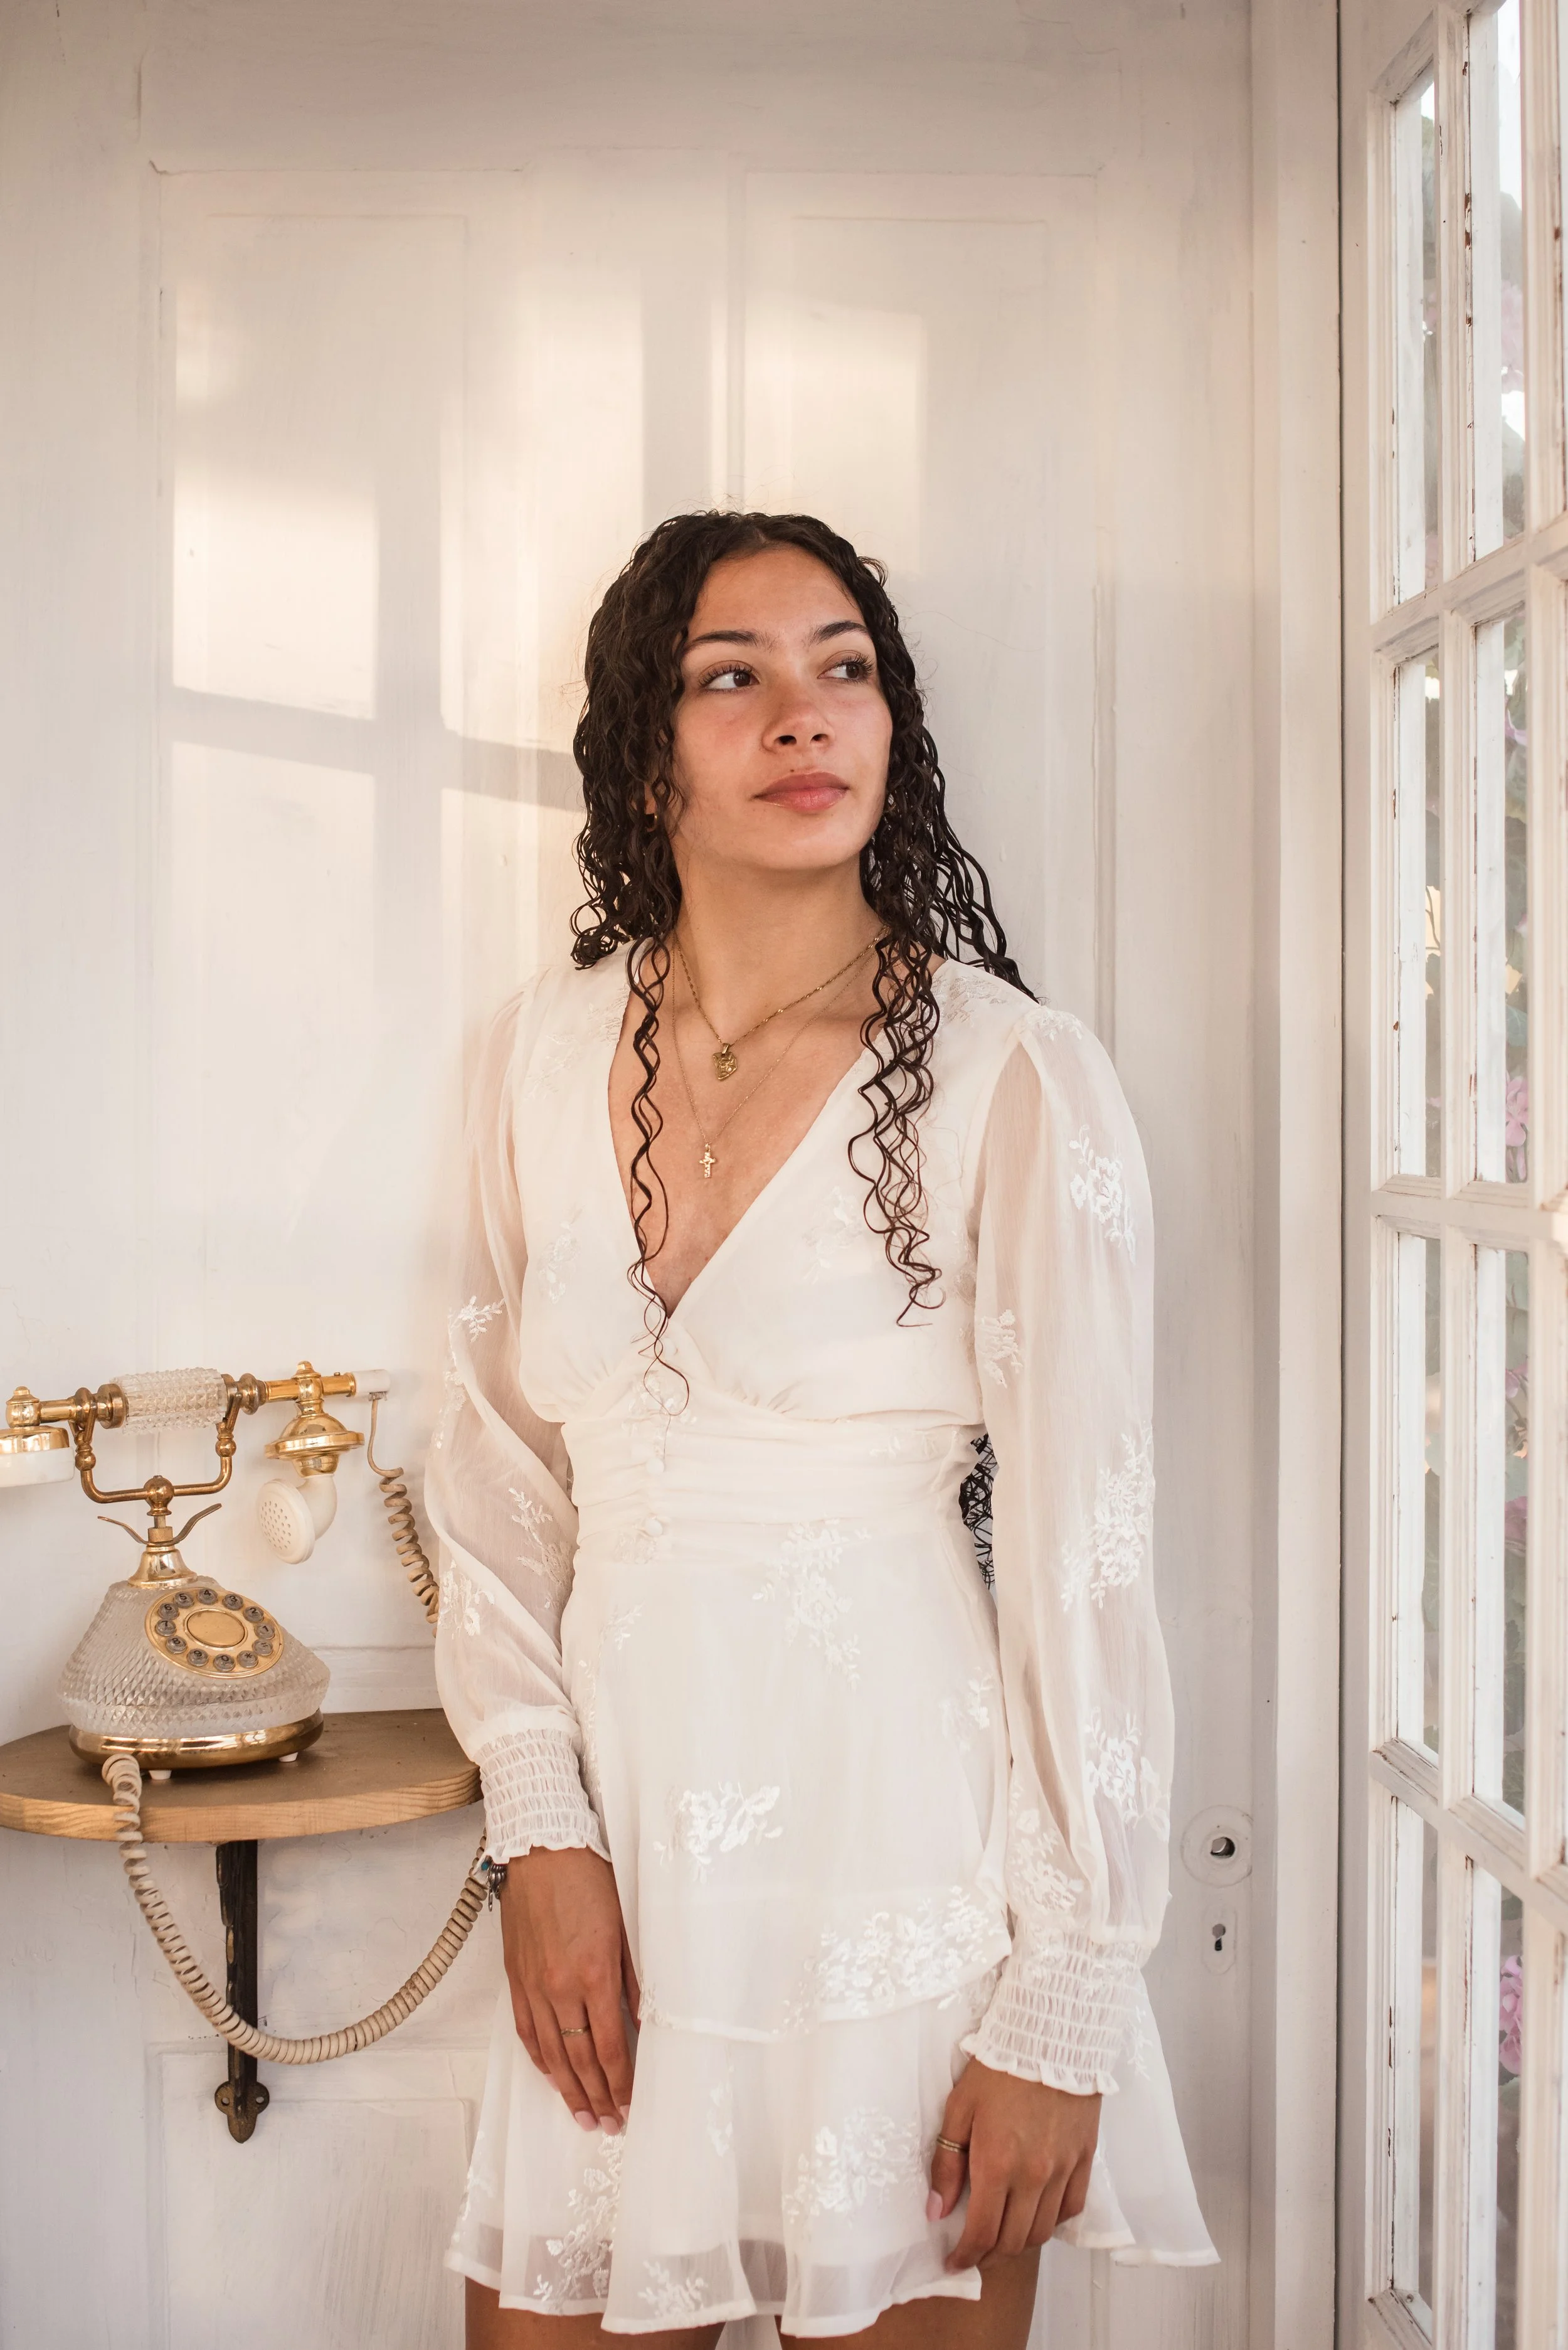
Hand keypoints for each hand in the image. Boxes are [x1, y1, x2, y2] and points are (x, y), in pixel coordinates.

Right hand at [497, 1847, 640, 2134]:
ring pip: (550, 2052)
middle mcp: (560, 1987)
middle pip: (579, 2058)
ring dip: (568, 2088)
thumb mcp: (625, 1925)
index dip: (621, 2081)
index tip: (630, 2106)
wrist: (542, 1847)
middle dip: (597, 2096)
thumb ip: (634, 1978)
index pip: (610, 2045)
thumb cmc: (589, 1878)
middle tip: (610, 2124)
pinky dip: (539, 2057)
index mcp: (593, 1973)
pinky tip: (550, 2075)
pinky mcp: (515, 1977)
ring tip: (583, 2115)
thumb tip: (644, 2020)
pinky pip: (526, 2029)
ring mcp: (533, 1984)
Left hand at [929, 2058, 1100, 2269]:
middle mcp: (1033, 2175)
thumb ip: (947, 2162)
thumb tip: (936, 2211)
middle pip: (1013, 2240)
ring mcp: (1063, 2169)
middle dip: (990, 2254)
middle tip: (975, 2250)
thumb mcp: (960, 2107)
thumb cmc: (999, 2067)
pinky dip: (1053, 2220)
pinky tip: (1037, 2210)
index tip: (954, 2262)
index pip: (982, 2232)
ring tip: (1003, 2233)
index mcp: (997, 2163)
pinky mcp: (1084, 2159)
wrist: (1050, 2034)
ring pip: (1042, 2231)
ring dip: (1020, 2241)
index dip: (966, 2256)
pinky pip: (1071, 2208)